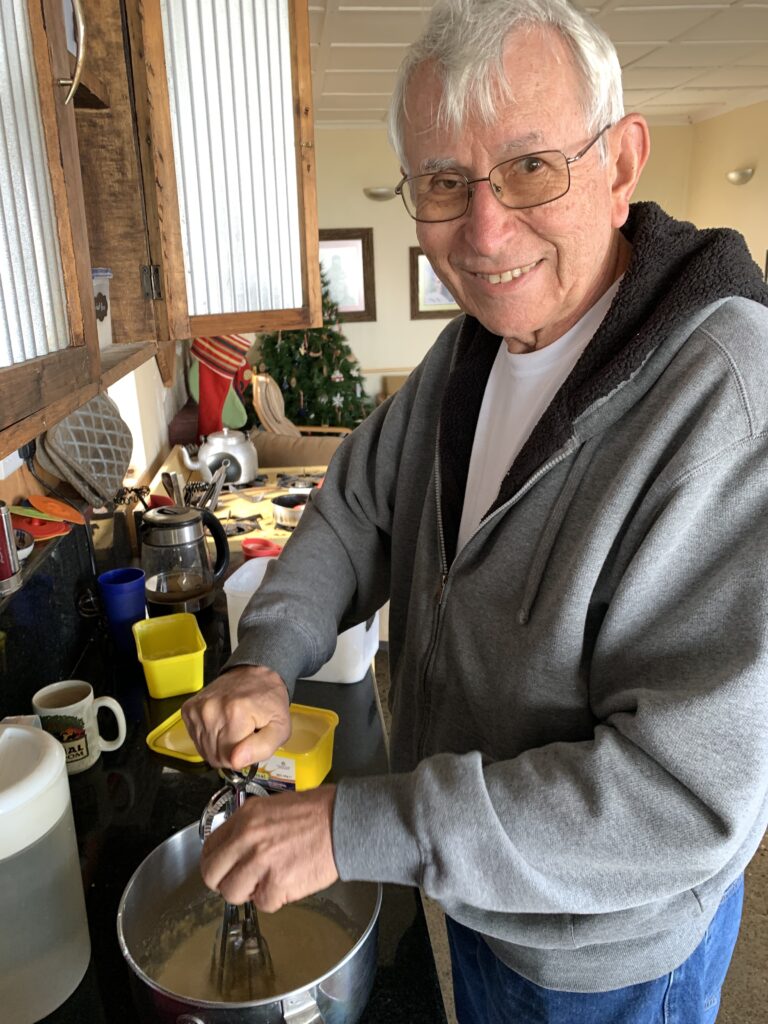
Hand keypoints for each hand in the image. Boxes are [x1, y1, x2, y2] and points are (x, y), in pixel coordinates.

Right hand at [181, 665, 290, 768]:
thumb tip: (236, 761)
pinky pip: (195, 739)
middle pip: (215, 756)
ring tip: (233, 729)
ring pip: (204, 750)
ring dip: (219, 747)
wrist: (254, 675)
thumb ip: (263, 748)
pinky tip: (221, 725)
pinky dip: (208, 737)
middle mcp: (210, 710)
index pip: (230, 760)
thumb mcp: (280, 728)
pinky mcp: (188, 709)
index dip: (243, 757)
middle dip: (231, 753)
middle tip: (244, 735)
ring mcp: (197, 709)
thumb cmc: (270, 702)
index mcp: (235, 714)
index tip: (252, 742)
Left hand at [201, 785, 338, 911]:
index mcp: (245, 817)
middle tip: (242, 883)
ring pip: (232, 893)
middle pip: (212, 875)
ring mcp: (261, 861)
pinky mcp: (278, 883)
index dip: (216, 863)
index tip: (224, 869)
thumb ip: (249, 827)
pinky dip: (274, 899)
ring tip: (268, 883)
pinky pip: (263, 904)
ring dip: (249, 893)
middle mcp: (248, 838)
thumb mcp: (272, 807)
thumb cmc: (316, 813)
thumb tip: (234, 849)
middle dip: (225, 883)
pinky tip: (288, 884)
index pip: (209, 847)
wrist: (343, 821)